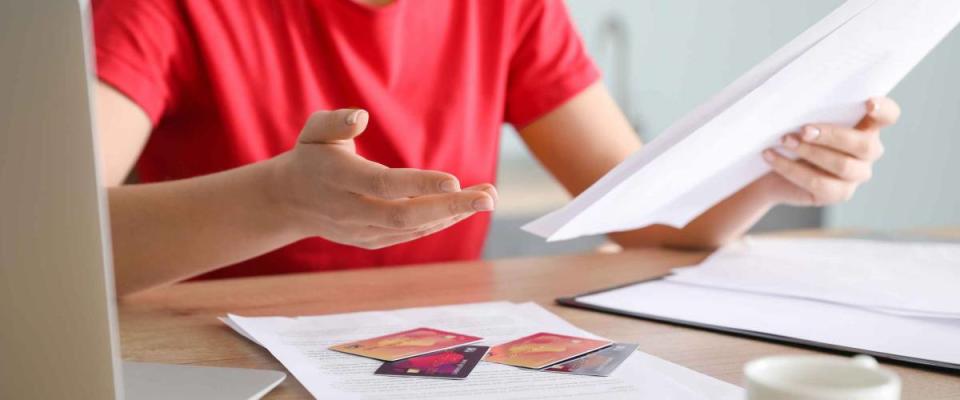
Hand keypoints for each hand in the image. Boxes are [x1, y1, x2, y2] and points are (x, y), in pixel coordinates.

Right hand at [267, 108, 496, 248]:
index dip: (419, 185)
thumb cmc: (313, 155)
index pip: (383, 184)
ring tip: (488, 197)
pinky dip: (439, 222)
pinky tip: (465, 207)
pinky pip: (410, 234)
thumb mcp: (315, 131)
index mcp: (339, 178)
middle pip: (404, 215)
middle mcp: (351, 209)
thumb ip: (337, 122)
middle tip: (489, 197)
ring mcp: (361, 231)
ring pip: (411, 229)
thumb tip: (362, 117)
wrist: (291, 201)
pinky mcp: (372, 241)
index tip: (455, 180)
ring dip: (452, 214)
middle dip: (450, 207)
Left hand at [760, 97, 900, 205]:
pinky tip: (771, 156)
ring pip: (842, 165)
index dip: (884, 110)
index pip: (889, 115)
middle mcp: (868, 151)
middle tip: (803, 130)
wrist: (771, 169)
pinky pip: (818, 183)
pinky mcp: (838, 194)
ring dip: (809, 152)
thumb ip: (811, 104)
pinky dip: (791, 169)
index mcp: (866, 124)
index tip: (868, 103)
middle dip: (832, 135)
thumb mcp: (801, 116)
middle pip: (864, 145)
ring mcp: (856, 175)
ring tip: (784, 140)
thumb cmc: (791, 133)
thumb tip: (800, 90)